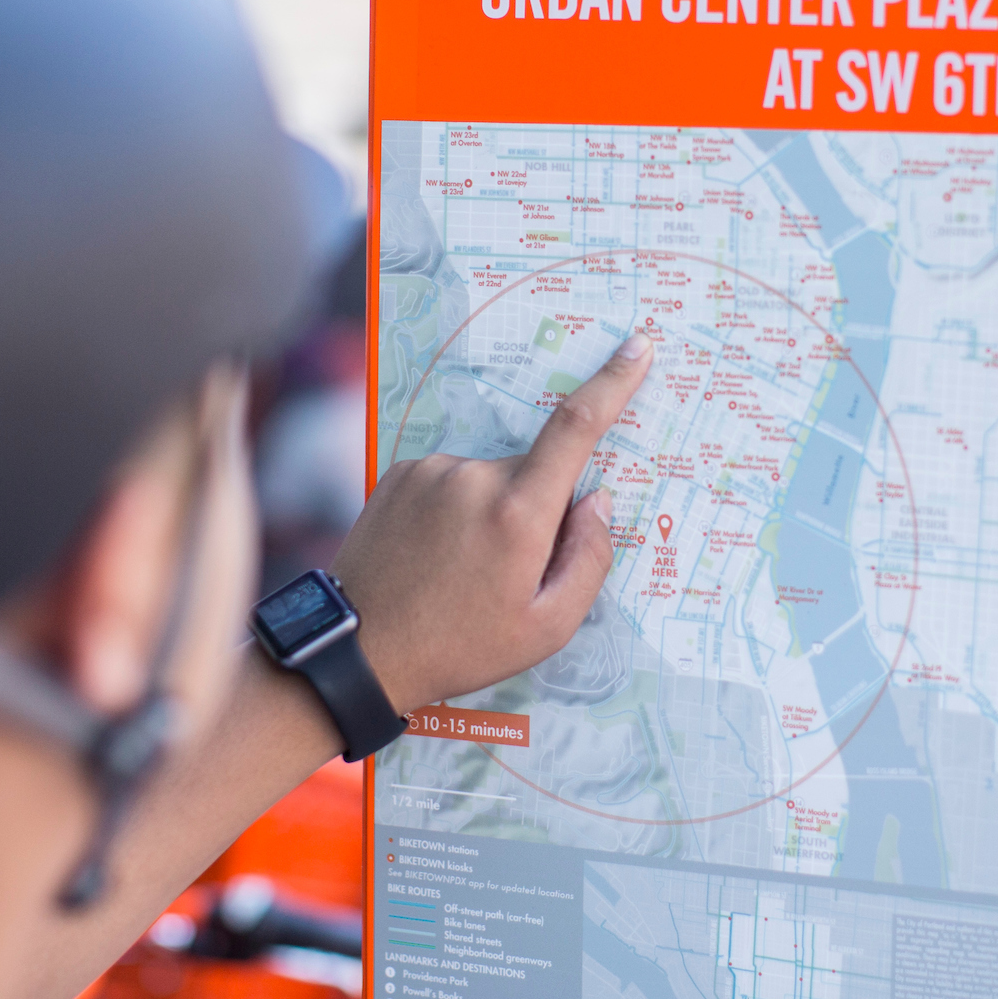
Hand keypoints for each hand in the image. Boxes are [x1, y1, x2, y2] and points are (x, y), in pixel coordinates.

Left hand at [337, 331, 652, 712]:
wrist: (360, 650)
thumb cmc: (460, 646)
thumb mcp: (547, 627)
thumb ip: (588, 559)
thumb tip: (595, 500)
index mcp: (518, 513)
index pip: (577, 427)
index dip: (613, 383)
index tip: (637, 348)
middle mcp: (474, 477)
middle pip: (534, 472)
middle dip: (537, 510)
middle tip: (507, 573)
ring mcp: (432, 471)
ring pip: (491, 478)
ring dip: (492, 513)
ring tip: (459, 571)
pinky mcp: (400, 473)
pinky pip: (452, 480)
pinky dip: (456, 509)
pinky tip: (434, 554)